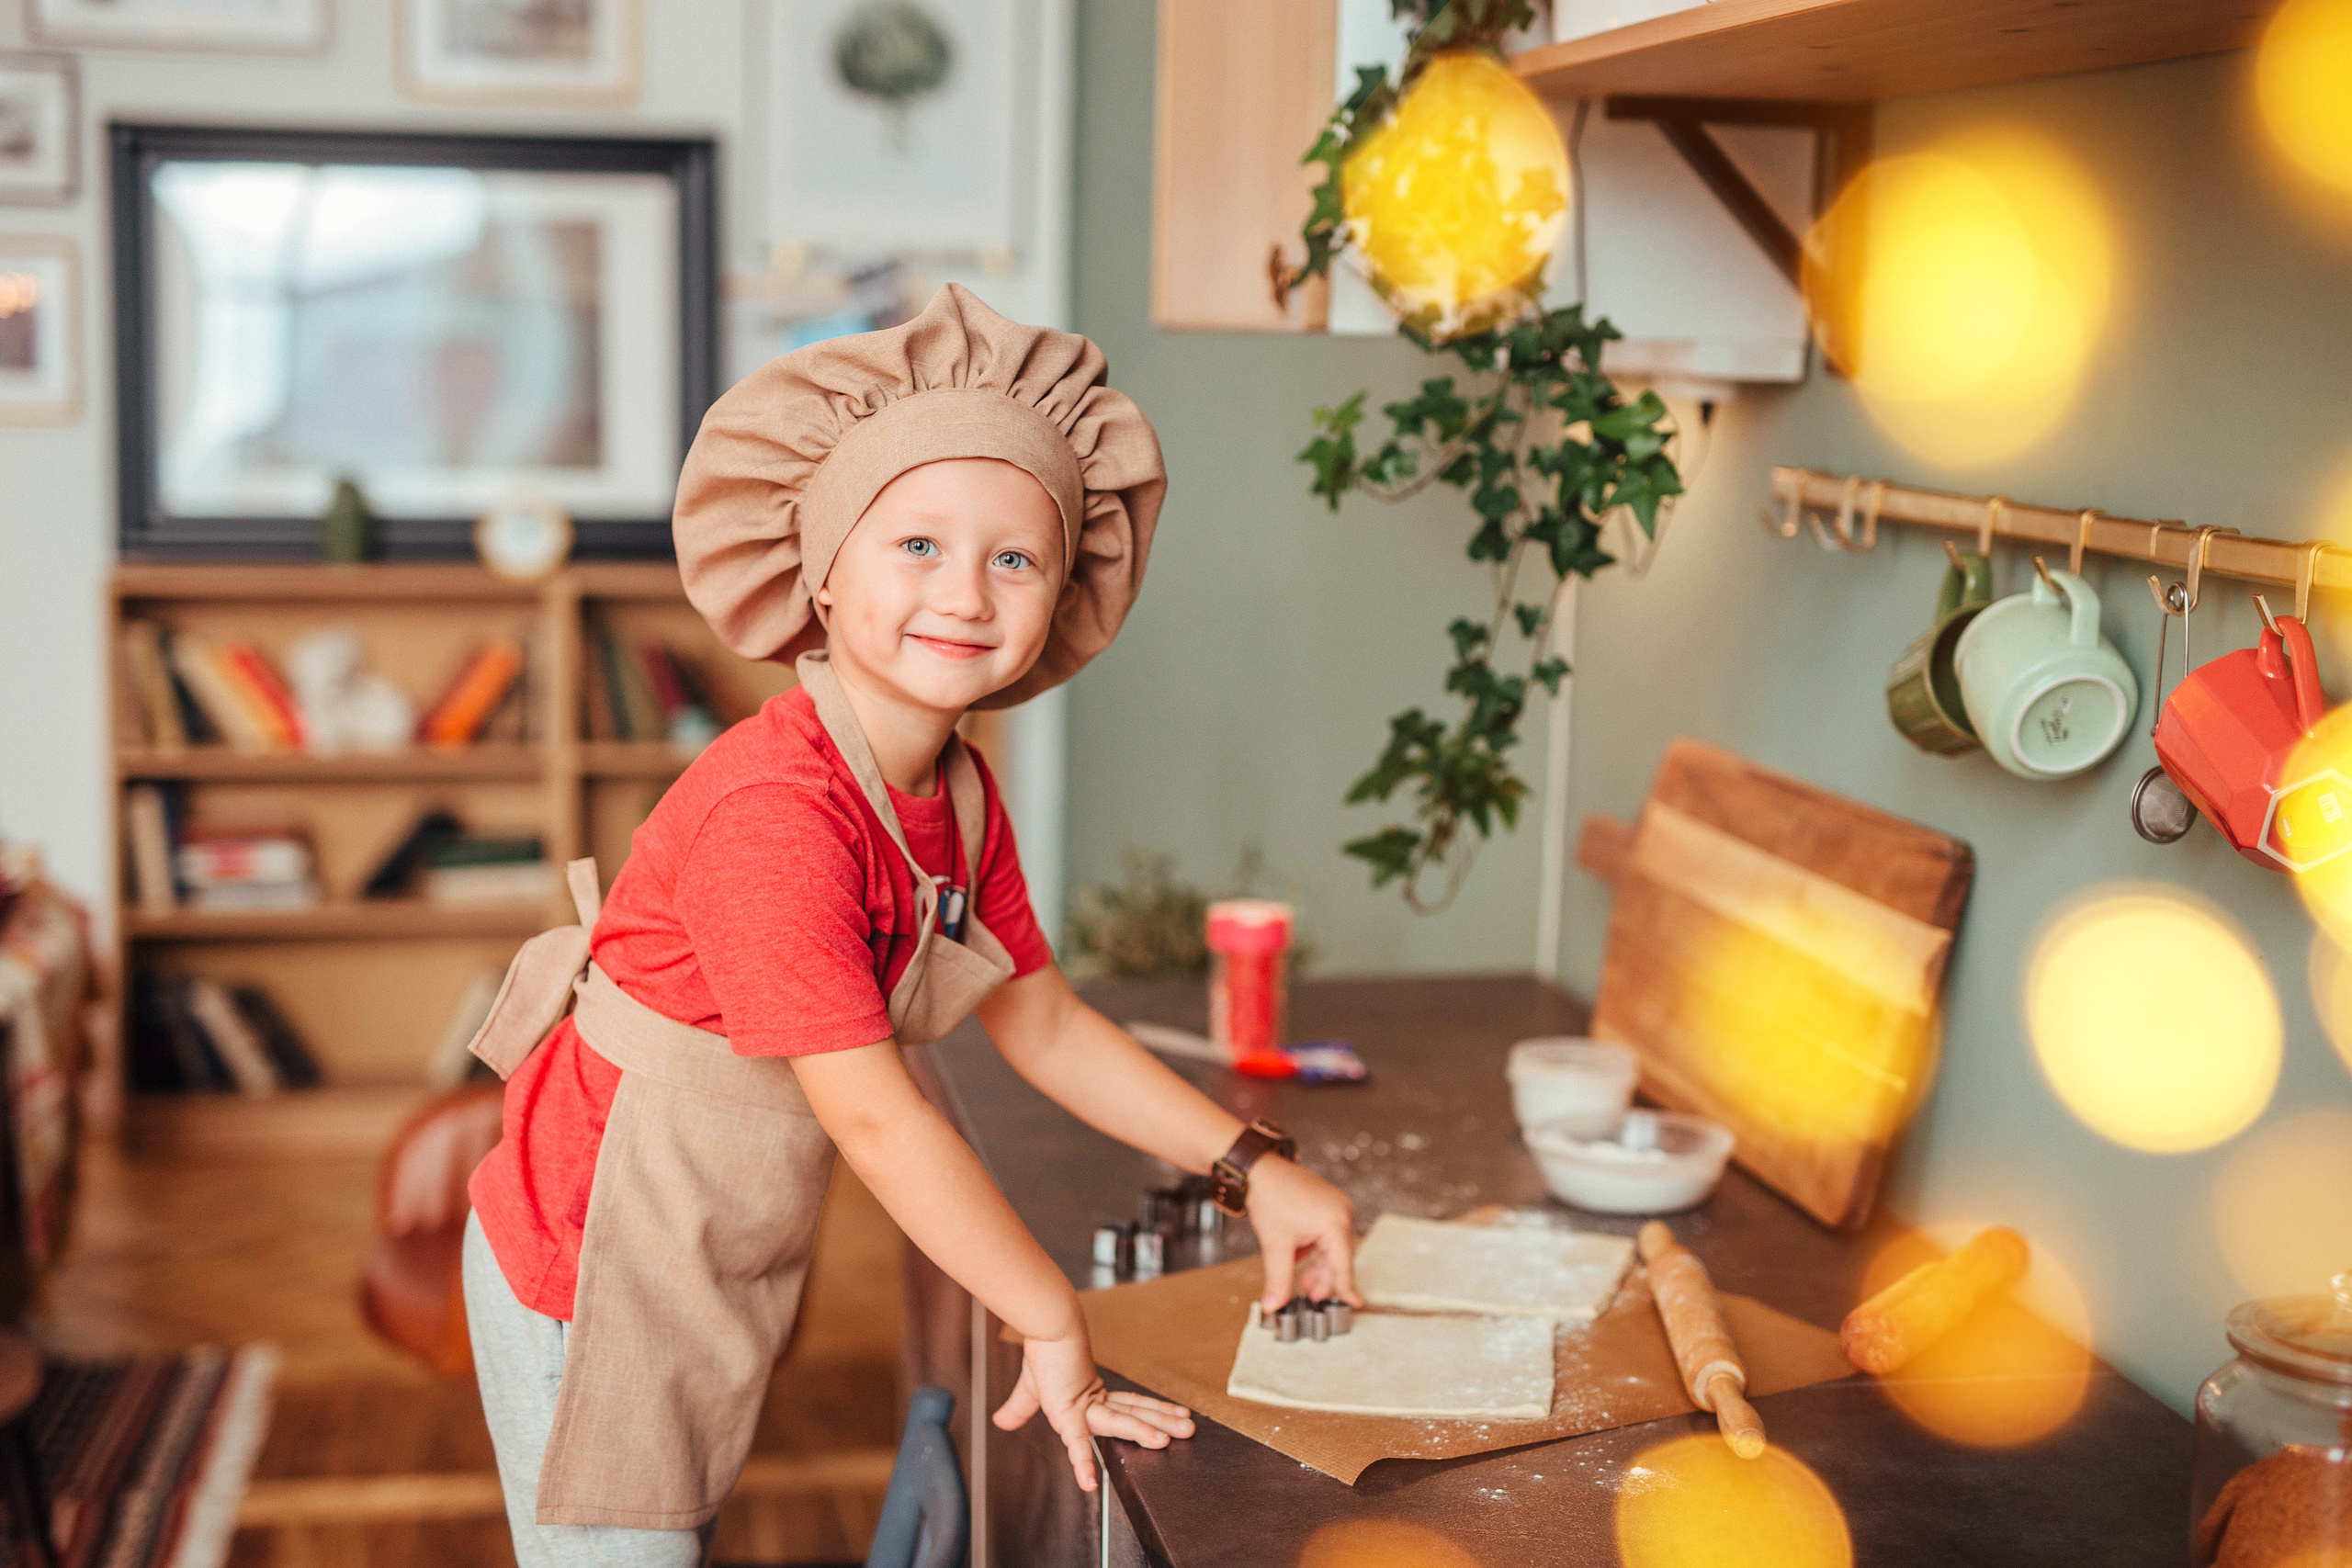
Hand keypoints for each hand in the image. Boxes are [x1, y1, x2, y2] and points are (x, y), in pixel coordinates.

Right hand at [991, 1329, 1195, 1491]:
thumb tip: (1001, 1421)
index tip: (1177, 1414)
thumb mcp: (1031, 1391)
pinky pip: (1076, 1442)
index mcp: (1092, 1398)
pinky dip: (1082, 1461)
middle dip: (1164, 1422)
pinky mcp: (1068, 1411)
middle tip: (1190, 1429)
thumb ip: (1020, 1410)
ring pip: (1122, 1421)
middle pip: (1136, 1414)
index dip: (1155, 1412)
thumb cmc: (1042, 1353)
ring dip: (1146, 1429)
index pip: (1131, 1407)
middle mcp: (1094, 1403)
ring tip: (1169, 1440)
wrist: (1046, 1327)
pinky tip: (1089, 1483)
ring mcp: (1084, 1407)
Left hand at [1246, 1155, 1359, 1314]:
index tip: (1355, 1304)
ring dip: (1318, 1265)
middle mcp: (1341, 1212)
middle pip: (1338, 1257)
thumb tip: (1274, 1306)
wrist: (1258, 1169)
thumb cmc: (1270, 1198)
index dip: (1346, 1288)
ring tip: (1304, 1281)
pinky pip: (1328, 1233)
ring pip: (1332, 1246)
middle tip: (1310, 1295)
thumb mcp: (1275, 1245)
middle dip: (1324, 1278)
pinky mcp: (1328, 1202)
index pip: (1343, 1265)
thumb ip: (1278, 1280)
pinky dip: (1316, 1248)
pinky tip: (1300, 1256)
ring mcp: (1336, 1205)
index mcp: (1334, 1223)